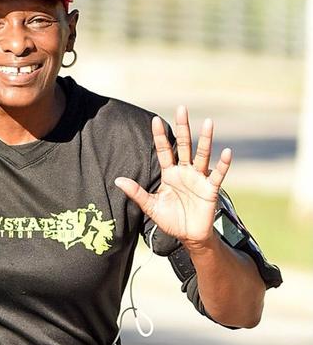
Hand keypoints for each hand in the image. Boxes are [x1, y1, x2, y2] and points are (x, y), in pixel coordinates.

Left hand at [114, 105, 231, 248]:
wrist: (189, 236)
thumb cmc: (171, 220)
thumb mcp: (151, 207)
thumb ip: (137, 193)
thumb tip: (118, 180)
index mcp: (170, 174)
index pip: (164, 151)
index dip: (160, 137)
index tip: (155, 120)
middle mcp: (185, 172)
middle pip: (184, 145)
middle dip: (183, 128)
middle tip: (182, 108)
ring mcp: (199, 178)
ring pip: (202, 155)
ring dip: (206, 139)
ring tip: (208, 122)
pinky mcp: (210, 189)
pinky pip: (218, 174)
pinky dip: (223, 164)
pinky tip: (227, 152)